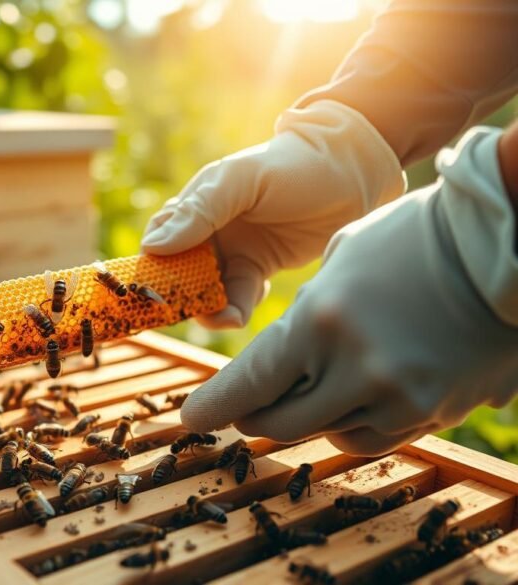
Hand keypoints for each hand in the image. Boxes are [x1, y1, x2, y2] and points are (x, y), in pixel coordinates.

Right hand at [141, 100, 405, 326]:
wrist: (352, 173)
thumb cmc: (291, 165)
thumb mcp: (239, 181)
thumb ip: (199, 212)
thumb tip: (153, 248)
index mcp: (196, 204)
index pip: (158, 239)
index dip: (151, 267)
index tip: (152, 291)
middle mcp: (208, 230)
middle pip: (179, 272)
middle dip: (180, 296)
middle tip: (191, 312)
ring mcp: (233, 251)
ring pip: (207, 289)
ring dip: (209, 308)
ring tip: (225, 316)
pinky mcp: (258, 269)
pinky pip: (237, 297)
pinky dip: (237, 308)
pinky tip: (246, 306)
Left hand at [179, 127, 517, 454]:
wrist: (503, 246)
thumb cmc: (412, 237)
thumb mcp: (339, 261)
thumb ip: (303, 318)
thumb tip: (278, 359)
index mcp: (319, 322)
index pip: (249, 384)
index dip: (215, 406)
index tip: (192, 418)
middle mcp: (354, 369)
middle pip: (279, 421)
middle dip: (252, 416)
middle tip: (241, 409)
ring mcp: (397, 396)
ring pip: (325, 434)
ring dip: (304, 418)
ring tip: (301, 393)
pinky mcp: (433, 412)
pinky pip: (372, 436)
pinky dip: (349, 423)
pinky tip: (346, 399)